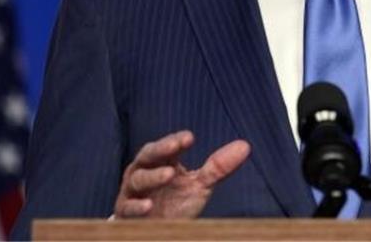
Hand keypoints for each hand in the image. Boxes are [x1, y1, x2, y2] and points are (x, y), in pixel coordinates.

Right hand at [113, 130, 250, 218]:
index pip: (167, 147)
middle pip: (148, 155)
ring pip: (138, 179)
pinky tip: (147, 206)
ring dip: (152, 176)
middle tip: (175, 144)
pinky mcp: (125, 213)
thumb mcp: (199, 186)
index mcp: (161, 162)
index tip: (189, 138)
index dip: (176, 141)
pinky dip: (136, 206)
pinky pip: (127, 208)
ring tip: (168, 175)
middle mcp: (144, 172)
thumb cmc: (176, 205)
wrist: (157, 233)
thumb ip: (218, 167)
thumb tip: (245, 145)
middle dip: (161, 149)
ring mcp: (132, 192)